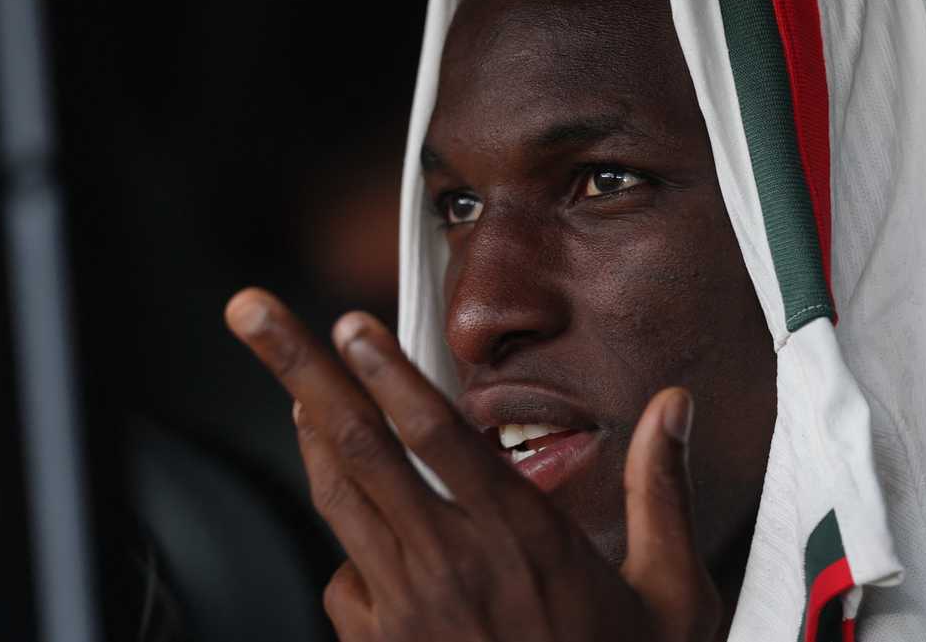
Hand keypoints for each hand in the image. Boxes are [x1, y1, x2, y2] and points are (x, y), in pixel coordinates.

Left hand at [224, 288, 721, 641]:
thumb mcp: (672, 594)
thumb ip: (663, 489)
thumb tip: (673, 405)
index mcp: (522, 540)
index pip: (437, 435)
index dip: (386, 369)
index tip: (350, 321)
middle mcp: (452, 566)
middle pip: (357, 447)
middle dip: (298, 370)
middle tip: (251, 313)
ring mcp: (407, 613)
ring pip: (338, 504)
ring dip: (310, 438)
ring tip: (293, 393)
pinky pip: (343, 584)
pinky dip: (350, 554)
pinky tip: (373, 551)